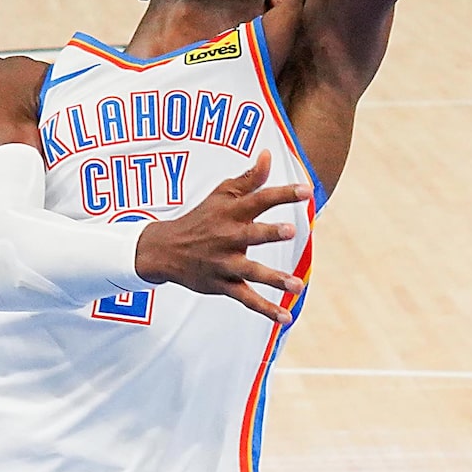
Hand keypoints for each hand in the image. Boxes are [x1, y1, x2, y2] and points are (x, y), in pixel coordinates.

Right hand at [132, 151, 308, 323]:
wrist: (164, 250)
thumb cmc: (200, 218)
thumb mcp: (221, 195)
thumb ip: (248, 178)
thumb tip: (268, 154)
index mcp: (230, 213)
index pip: (259, 199)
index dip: (283, 194)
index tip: (307, 190)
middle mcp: (227, 237)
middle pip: (251, 234)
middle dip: (270, 233)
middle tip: (292, 230)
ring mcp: (224, 263)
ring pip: (250, 271)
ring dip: (273, 278)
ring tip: (296, 285)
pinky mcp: (221, 285)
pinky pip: (245, 298)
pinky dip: (264, 309)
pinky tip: (285, 317)